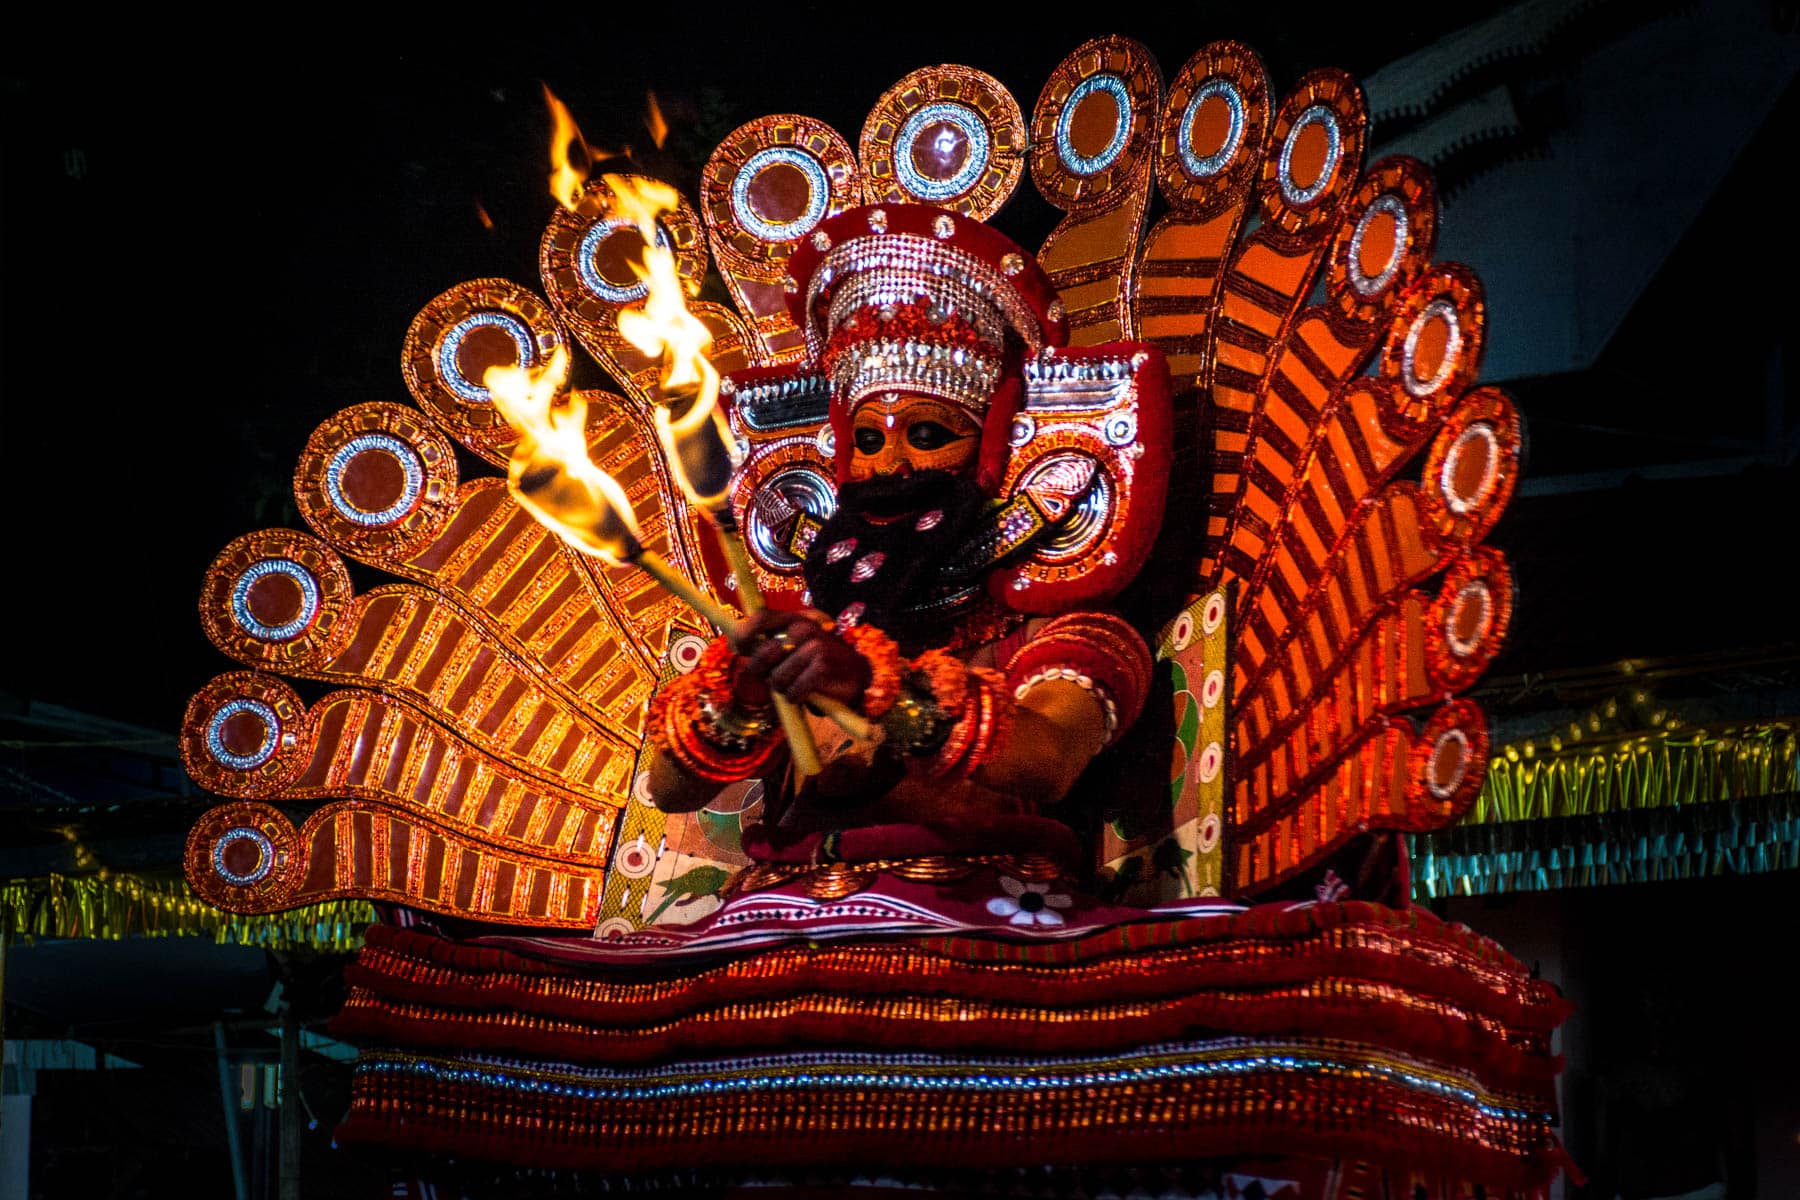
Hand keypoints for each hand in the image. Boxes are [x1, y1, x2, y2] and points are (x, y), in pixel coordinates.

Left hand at [735, 609, 870, 709]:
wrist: (856, 673)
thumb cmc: (816, 660)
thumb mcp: (795, 645)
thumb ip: (770, 644)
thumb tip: (736, 646)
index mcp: (794, 619)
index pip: (761, 618)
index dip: (744, 634)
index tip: (737, 649)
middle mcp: (804, 629)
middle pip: (763, 654)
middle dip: (762, 672)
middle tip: (774, 678)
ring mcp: (815, 647)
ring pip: (777, 678)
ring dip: (782, 689)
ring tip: (794, 685)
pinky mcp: (822, 667)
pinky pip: (793, 691)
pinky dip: (795, 697)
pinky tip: (804, 694)